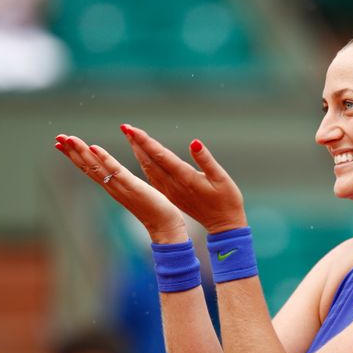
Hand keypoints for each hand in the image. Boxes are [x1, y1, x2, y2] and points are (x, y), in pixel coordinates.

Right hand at [54, 134, 187, 243]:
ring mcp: (120, 187)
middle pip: (87, 167)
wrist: (165, 225)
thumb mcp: (134, 191)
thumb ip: (124, 183)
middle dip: (72, 152)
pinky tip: (94, 148)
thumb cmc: (153, 210)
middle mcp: (112, 187)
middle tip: (58, 138)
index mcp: (112, 186)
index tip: (61, 144)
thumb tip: (116, 176)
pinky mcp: (133, 187)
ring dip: (82, 152)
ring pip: (96, 167)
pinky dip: (104, 159)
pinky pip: (116, 171)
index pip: (89, 169)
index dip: (75, 156)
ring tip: (69, 139)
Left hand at [119, 124, 247, 233]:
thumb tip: (194, 142)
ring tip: (131, 138)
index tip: (132, 129)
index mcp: (185, 178)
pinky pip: (153, 178)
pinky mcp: (172, 196)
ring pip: (149, 169)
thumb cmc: (227, 200)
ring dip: (139, 153)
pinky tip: (142, 159)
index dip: (146, 141)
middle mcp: (173, 185)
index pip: (160, 155)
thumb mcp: (221, 178)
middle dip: (137, 143)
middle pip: (150, 161)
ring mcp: (171, 191)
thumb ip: (206, 159)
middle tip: (126, 127)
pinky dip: (145, 165)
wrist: (223, 224)